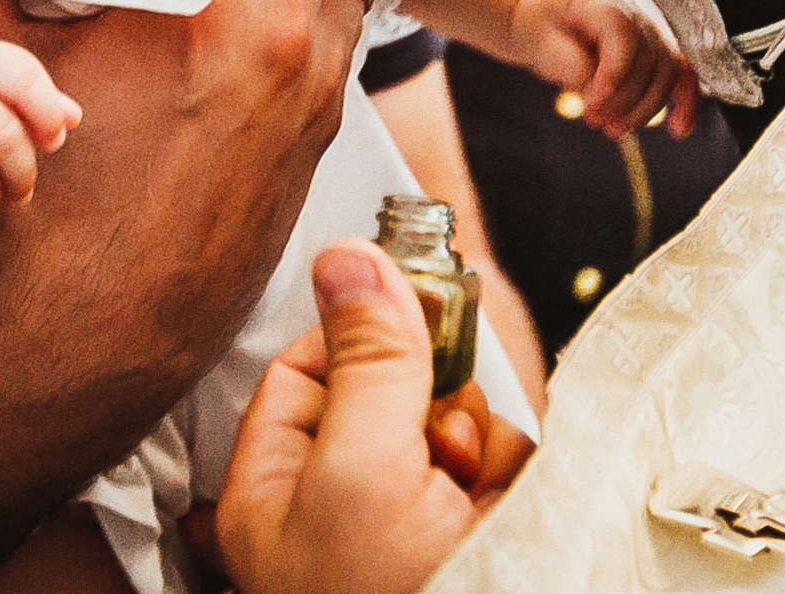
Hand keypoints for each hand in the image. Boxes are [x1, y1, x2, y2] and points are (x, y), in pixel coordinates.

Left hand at [213, 241, 533, 593]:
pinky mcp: (480, 528)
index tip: (404, 320)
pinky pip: (503, 461)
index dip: (356, 337)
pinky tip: (500, 514)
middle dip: (428, 401)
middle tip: (433, 443)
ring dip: (476, 443)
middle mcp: (339, 504)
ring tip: (465, 499)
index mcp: (273, 493)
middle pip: (390, 385)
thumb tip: (351, 256)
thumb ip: (366, 363)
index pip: (304, 368)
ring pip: (456, 419)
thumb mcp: (363, 473)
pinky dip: (511, 476)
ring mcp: (413, 519)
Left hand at [510, 0, 699, 140]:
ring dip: (644, 109)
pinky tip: (677, 130)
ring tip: (612, 129)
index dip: (613, 73)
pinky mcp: (662, 47)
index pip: (622, 33)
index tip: (591, 103)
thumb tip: (593, 87)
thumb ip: (563, 61)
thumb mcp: (537, 38)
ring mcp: (655, 27)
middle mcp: (637, 9)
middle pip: (648, 58)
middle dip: (623, 100)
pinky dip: (685, 102)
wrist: (553, 13)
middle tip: (593, 120)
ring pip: (668, 72)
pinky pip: (684, 74)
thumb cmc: (544, 24)